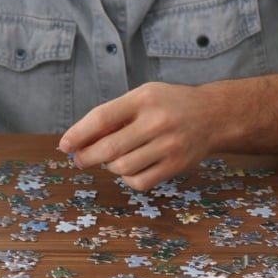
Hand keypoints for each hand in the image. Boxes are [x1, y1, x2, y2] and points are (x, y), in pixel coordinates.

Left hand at [59, 82, 218, 191]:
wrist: (213, 115)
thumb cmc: (169, 104)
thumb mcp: (143, 96)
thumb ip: (115, 114)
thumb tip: (80, 141)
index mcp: (144, 99)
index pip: (101, 118)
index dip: (78, 134)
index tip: (64, 146)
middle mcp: (157, 122)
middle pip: (109, 148)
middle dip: (86, 157)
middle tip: (79, 159)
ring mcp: (169, 145)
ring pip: (122, 167)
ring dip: (110, 166)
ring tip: (112, 158)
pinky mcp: (177, 165)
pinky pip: (140, 181)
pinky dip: (128, 179)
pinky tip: (130, 168)